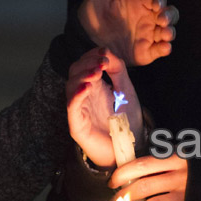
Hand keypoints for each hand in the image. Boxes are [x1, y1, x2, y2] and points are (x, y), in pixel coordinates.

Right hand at [67, 47, 142, 167]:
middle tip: (101, 62)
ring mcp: (78, 109)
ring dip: (82, 76)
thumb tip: (105, 52)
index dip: (90, 56)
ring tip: (96, 72)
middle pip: (74, 72)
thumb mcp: (125, 89)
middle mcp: (83, 95)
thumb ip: (117, 69)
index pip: (83, 64)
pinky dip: (77, 95)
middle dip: (87, 64)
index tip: (103, 53)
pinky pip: (72, 107)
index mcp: (93, 86)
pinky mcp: (77, 125)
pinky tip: (86, 87)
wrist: (130, 148)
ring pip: (70, 87)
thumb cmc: (126, 120)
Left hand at [78, 0, 178, 65]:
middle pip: (170, 13)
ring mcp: (149, 34)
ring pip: (168, 31)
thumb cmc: (93, 13)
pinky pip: (160, 50)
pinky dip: (165, 49)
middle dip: (170, 16)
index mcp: (140, 1)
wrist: (85, 39)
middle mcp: (148, 17)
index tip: (157, 4)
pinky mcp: (147, 51)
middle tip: (162, 20)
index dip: (160, 0)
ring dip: (170, 32)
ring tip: (165, 34)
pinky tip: (163, 47)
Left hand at [110, 154, 186, 200]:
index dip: (123, 173)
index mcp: (176, 159)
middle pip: (144, 187)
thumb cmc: (199, 166)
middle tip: (116, 200)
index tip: (113, 180)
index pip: (142, 165)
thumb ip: (162, 159)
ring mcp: (185, 196)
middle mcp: (180, 177)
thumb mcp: (183, 155)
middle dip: (125, 195)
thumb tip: (132, 168)